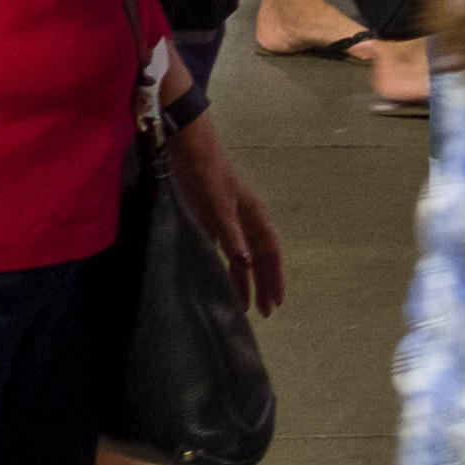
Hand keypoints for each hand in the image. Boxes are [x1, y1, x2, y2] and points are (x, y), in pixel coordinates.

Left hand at [168, 120, 290, 313]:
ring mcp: (229, 222)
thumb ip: (232, 236)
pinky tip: (221, 281)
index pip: (270, 253)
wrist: (190, 152)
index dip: (273, 277)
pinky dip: (225, 268)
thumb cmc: (208, 176)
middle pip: (259, 258)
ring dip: (244, 280)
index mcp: (254, 217)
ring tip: (243, 305)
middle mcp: (246, 222)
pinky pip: (224, 251)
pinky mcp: (211, 221)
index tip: (274, 301)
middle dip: (263, 284)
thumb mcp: (220, 207)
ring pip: (242, 257)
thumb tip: (246, 264)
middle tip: (264, 312)